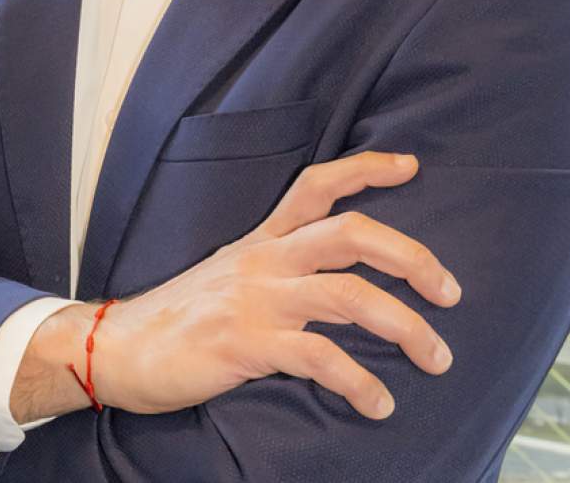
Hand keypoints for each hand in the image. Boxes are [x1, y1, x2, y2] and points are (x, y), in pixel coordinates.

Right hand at [83, 152, 459, 420]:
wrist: (118, 345)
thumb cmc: (179, 317)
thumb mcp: (228, 276)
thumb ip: (274, 272)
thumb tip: (329, 286)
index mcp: (261, 240)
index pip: (316, 185)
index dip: (365, 169)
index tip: (410, 165)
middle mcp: (264, 259)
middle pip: (350, 234)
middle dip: (411, 256)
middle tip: (451, 290)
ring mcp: (257, 299)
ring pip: (349, 296)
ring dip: (406, 326)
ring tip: (438, 356)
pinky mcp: (246, 343)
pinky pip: (320, 357)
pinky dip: (360, 381)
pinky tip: (379, 404)